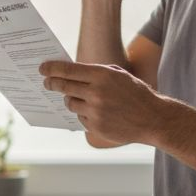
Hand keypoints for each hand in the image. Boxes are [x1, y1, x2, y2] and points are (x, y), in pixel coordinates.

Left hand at [39, 60, 165, 144]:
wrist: (153, 119)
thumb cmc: (136, 93)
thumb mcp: (118, 75)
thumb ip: (95, 72)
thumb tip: (71, 73)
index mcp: (102, 75)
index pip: (68, 70)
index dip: (52, 69)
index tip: (42, 68)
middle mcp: (96, 93)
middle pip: (63, 87)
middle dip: (52, 83)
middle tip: (47, 82)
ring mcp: (95, 111)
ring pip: (70, 103)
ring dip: (70, 99)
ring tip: (80, 98)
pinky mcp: (95, 127)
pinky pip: (80, 118)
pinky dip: (84, 114)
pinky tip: (96, 112)